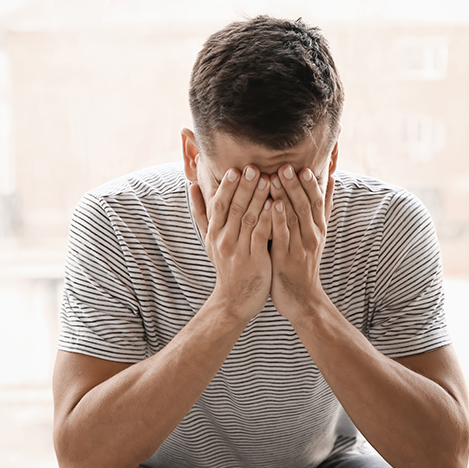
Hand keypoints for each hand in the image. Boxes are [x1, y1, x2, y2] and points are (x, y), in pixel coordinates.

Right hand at [190, 166, 273, 322]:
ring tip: (269, 180)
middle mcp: (223, 240)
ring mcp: (238, 250)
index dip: (227, 187)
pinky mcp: (254, 260)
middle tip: (254, 168)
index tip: (235, 169)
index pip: (219, 204)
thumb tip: (191, 186)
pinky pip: (261, 236)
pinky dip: (268, 220)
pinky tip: (277, 206)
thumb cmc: (226, 265)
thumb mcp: (209, 240)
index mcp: (214, 232)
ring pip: (249, 219)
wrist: (234, 300)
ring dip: (258, 198)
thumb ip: (202, 213)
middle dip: (244, 187)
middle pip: (234, 208)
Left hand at [269, 165, 333, 321]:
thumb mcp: (316, 235)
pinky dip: (278, 219)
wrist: (303, 299)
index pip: (317, 201)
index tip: (303, 165)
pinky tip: (272, 205)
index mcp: (318, 229)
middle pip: (306, 205)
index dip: (311, 184)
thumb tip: (330, 178)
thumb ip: (321, 208)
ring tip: (276, 177)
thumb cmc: (304, 265)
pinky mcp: (287, 259)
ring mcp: (300, 247)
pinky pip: (283, 236)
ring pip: (294, 217)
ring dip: (286, 196)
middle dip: (296, 184)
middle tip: (286, 165)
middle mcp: (312, 236)